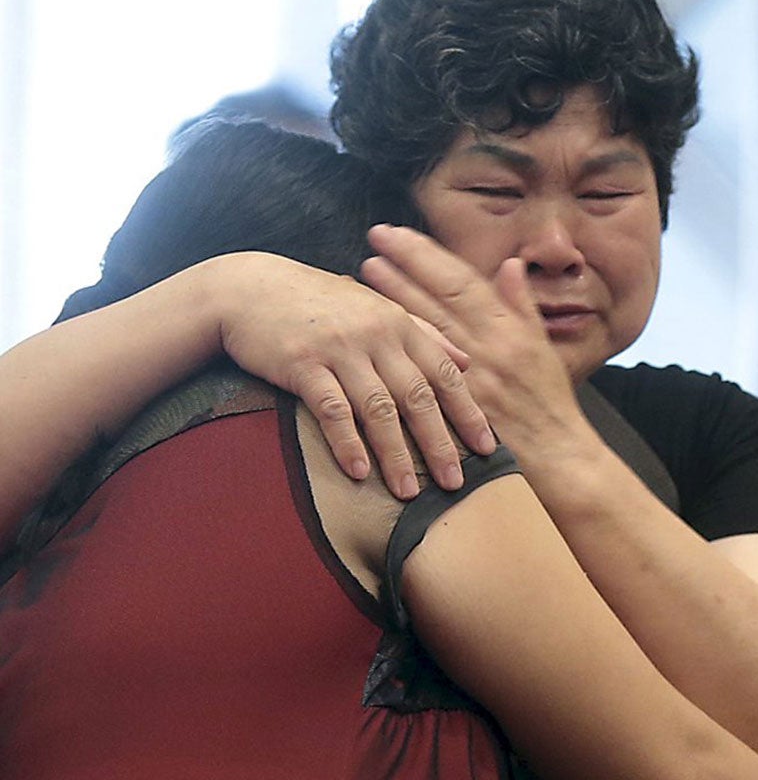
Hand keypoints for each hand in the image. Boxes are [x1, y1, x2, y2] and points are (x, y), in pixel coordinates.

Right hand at [206, 251, 495, 496]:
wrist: (248, 287)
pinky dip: (347, 443)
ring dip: (396, 455)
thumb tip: (467, 362)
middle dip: (439, 444)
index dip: (468, 413)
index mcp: (399, 324)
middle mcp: (376, 335)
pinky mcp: (302, 363)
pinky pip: (332, 409)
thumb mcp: (376, 307)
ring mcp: (339, 349)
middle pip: (418, 397)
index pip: (446, 374)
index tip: (487, 449)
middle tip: (456, 484)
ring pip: (378, 409)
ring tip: (408, 492)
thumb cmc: (319, 303)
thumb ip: (425, 334)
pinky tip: (358, 472)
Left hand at [360, 225, 586, 454]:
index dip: (429, 255)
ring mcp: (473, 374)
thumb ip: (523, 304)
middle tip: (374, 241)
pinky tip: (377, 331)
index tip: (400, 235)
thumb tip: (511, 265)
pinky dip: (399, 345)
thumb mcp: (544, 347)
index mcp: (511, 328)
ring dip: (395, 297)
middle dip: (404, 265)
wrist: (557, 452)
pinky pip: (423, 368)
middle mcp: (491, 345)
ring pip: (428, 326)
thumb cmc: (550, 401)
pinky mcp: (459, 402)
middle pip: (440, 297)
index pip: (464, 281)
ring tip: (365, 271)